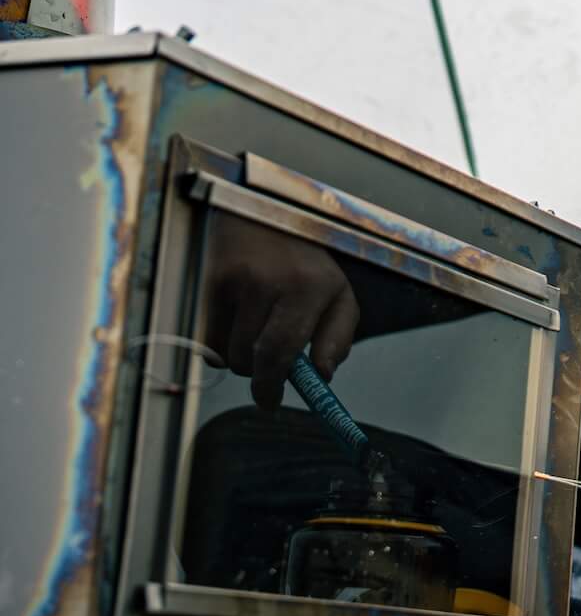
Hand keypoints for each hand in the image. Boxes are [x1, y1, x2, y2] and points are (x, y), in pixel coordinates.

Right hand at [197, 216, 360, 409]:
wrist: (266, 213)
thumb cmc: (307, 263)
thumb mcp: (339, 294)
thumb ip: (338, 338)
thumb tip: (323, 376)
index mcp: (312, 288)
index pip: (282, 351)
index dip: (272, 385)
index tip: (270, 402)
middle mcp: (272, 282)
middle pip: (250, 358)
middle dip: (259, 377)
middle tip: (269, 377)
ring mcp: (236, 280)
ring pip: (227, 352)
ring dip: (241, 360)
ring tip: (258, 337)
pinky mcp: (211, 280)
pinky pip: (207, 338)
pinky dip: (220, 346)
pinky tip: (237, 325)